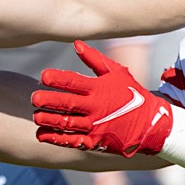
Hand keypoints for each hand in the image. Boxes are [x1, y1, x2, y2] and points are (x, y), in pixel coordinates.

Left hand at [33, 41, 175, 156]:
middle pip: (67, 103)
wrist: (151, 123)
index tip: (43, 76)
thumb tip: (76, 43)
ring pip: (67, 123)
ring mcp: (95, 126)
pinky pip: (72, 141)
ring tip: (36, 116)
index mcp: (99, 88)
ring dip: (49, 120)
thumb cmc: (131, 94)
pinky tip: (42, 135)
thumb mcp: (117, 72)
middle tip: (34, 98)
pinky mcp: (96, 142)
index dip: (57, 79)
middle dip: (48, 100)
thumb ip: (95, 59)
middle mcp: (95, 107)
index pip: (74, 82)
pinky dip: (56, 139)